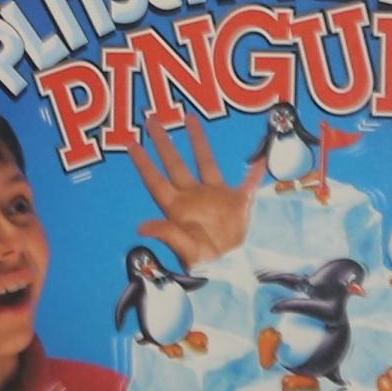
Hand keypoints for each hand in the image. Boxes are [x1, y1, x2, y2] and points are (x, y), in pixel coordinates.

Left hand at [128, 101, 254, 268]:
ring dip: (199, 141)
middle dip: (163, 142)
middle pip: (174, 163)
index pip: (156, 179)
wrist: (231, 271)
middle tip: (151, 119)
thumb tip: (141, 228)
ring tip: (190, 118)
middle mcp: (193, 196)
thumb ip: (166, 234)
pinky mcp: (237, 202)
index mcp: (177, 207)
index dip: (143, 162)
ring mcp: (215, 197)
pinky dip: (254, 172)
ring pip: (205, 162)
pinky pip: (247, 183)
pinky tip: (260, 158)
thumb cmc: (204, 263)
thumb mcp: (184, 249)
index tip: (131, 142)